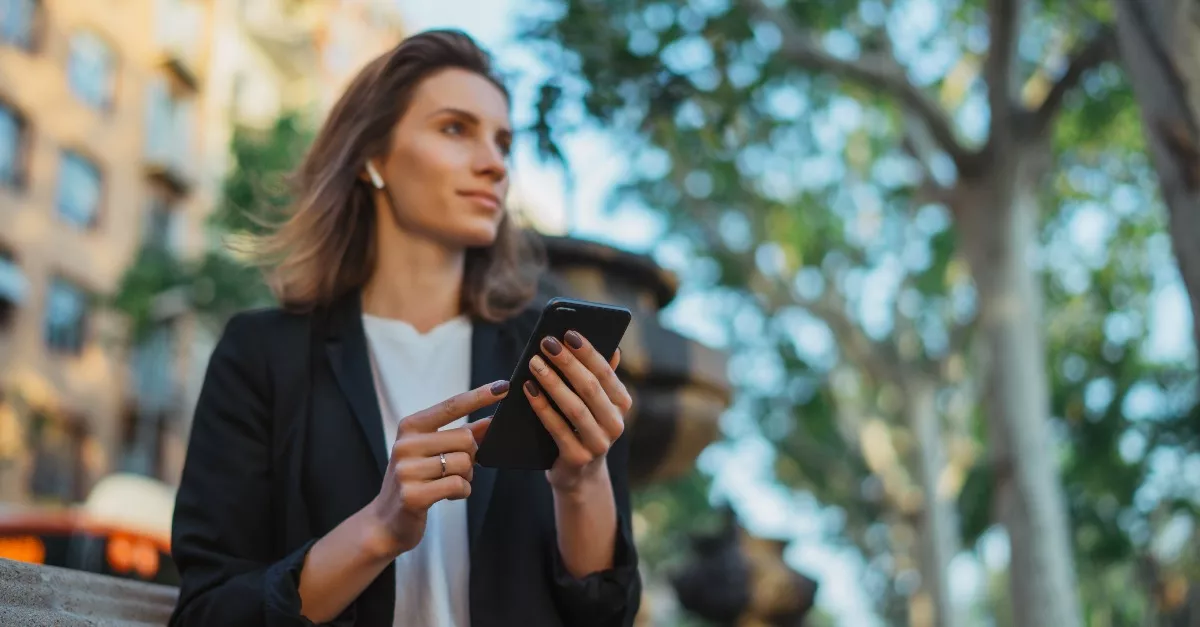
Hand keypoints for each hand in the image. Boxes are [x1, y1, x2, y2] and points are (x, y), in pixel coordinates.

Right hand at [367, 380, 507, 555]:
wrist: (387, 520)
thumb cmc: (415, 480)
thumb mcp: (433, 451)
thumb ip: (462, 435)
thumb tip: (491, 421)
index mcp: (410, 427)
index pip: (451, 406)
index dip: (479, 396)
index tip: (504, 386)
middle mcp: (406, 444)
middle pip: (465, 439)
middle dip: (471, 456)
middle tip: (459, 468)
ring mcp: (407, 470)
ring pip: (464, 463)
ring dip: (466, 476)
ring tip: (449, 483)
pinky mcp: (413, 495)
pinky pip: (458, 485)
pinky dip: (462, 491)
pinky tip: (448, 495)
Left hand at [523, 331, 631, 492]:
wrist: (578, 475)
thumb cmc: (582, 428)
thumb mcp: (594, 404)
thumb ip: (601, 377)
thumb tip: (613, 347)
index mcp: (622, 404)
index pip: (606, 372)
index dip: (587, 351)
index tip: (568, 332)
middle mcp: (616, 424)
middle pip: (590, 387)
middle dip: (567, 362)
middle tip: (546, 342)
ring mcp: (599, 444)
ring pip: (575, 407)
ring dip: (553, 382)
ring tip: (534, 362)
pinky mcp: (578, 458)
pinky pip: (558, 428)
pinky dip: (542, 407)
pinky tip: (528, 390)